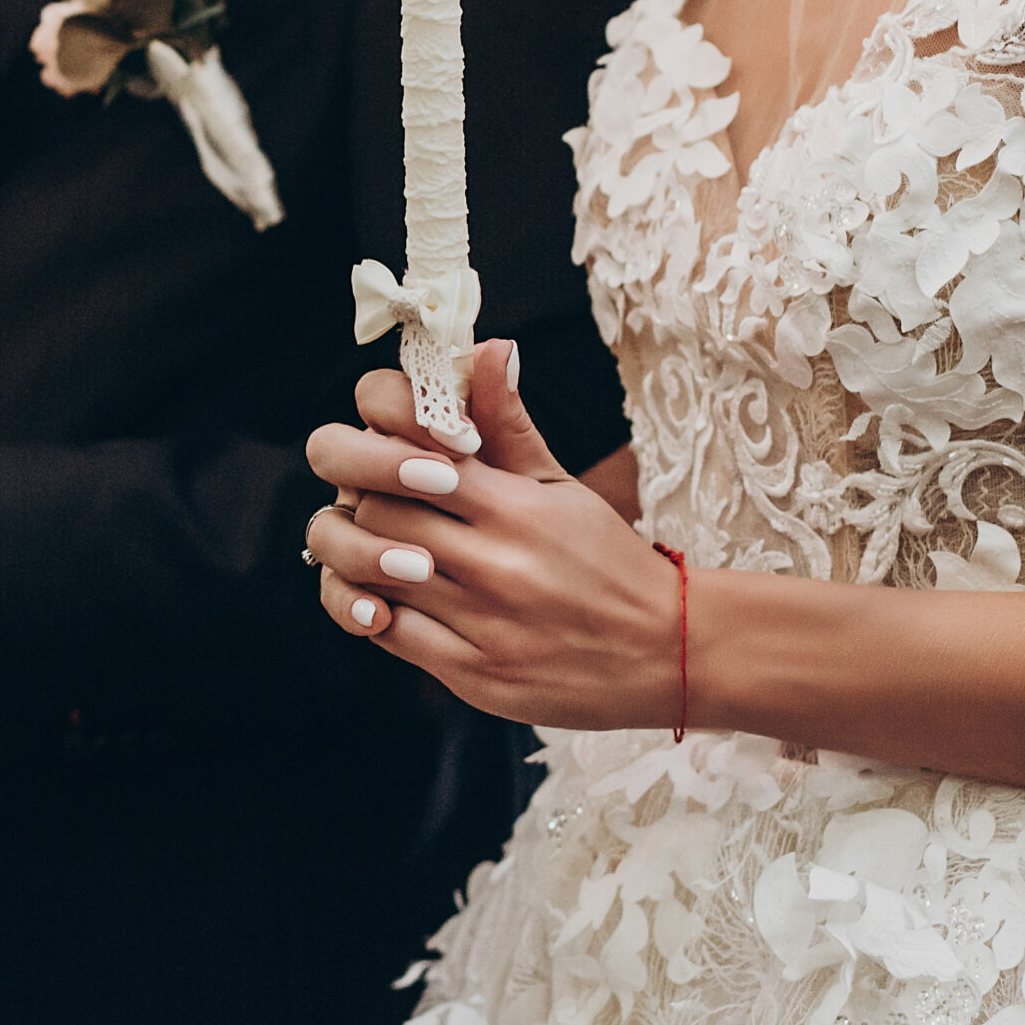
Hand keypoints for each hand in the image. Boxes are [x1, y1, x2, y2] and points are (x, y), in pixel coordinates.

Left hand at [302, 340, 681, 728]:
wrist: (665, 650)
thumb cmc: (605, 558)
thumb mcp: (561, 486)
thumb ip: (508, 424)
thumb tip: (485, 349)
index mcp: (517, 508)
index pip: (406, 459)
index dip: (375, 449)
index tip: (383, 451)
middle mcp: (498, 564)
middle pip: (375, 515)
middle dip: (361, 500)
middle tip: (369, 497)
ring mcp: (484, 624)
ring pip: (374, 574)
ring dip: (358, 554)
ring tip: (373, 543)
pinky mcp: (475, 674)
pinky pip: (390, 634)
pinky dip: (370, 610)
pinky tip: (385, 597)